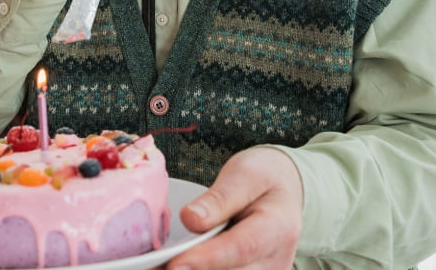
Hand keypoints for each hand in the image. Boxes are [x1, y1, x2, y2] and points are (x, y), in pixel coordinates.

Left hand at [166, 147, 302, 269]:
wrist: (286, 192)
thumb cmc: (263, 178)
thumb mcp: (244, 175)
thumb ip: (220, 198)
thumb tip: (190, 219)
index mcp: (278, 228)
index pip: (241, 248)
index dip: (206, 260)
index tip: (174, 265)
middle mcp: (275, 261)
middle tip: (148, 266)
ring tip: (153, 266)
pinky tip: (168, 266)